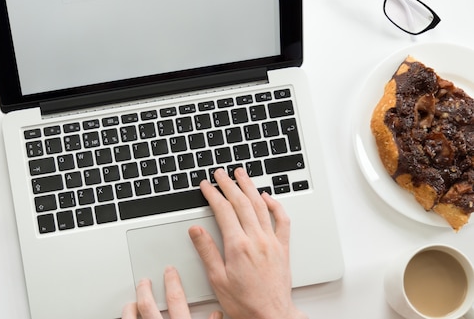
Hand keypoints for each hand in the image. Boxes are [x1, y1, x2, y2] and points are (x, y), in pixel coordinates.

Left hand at [121, 265, 222, 318]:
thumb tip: (217, 314)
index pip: (175, 299)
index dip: (172, 282)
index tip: (169, 271)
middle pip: (149, 306)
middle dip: (145, 290)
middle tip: (144, 281)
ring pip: (134, 317)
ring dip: (132, 307)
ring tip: (131, 301)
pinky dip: (126, 318)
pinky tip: (127, 314)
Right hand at [188, 168, 306, 318]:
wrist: (271, 316)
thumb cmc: (244, 303)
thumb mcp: (217, 279)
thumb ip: (206, 251)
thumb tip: (195, 230)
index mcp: (238, 246)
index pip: (223, 210)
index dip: (213, 194)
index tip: (206, 185)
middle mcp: (256, 240)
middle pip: (241, 202)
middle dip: (228, 184)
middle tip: (220, 173)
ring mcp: (271, 241)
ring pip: (260, 206)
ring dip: (249, 187)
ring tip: (241, 174)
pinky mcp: (283, 247)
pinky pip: (282, 220)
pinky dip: (275, 205)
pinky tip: (267, 197)